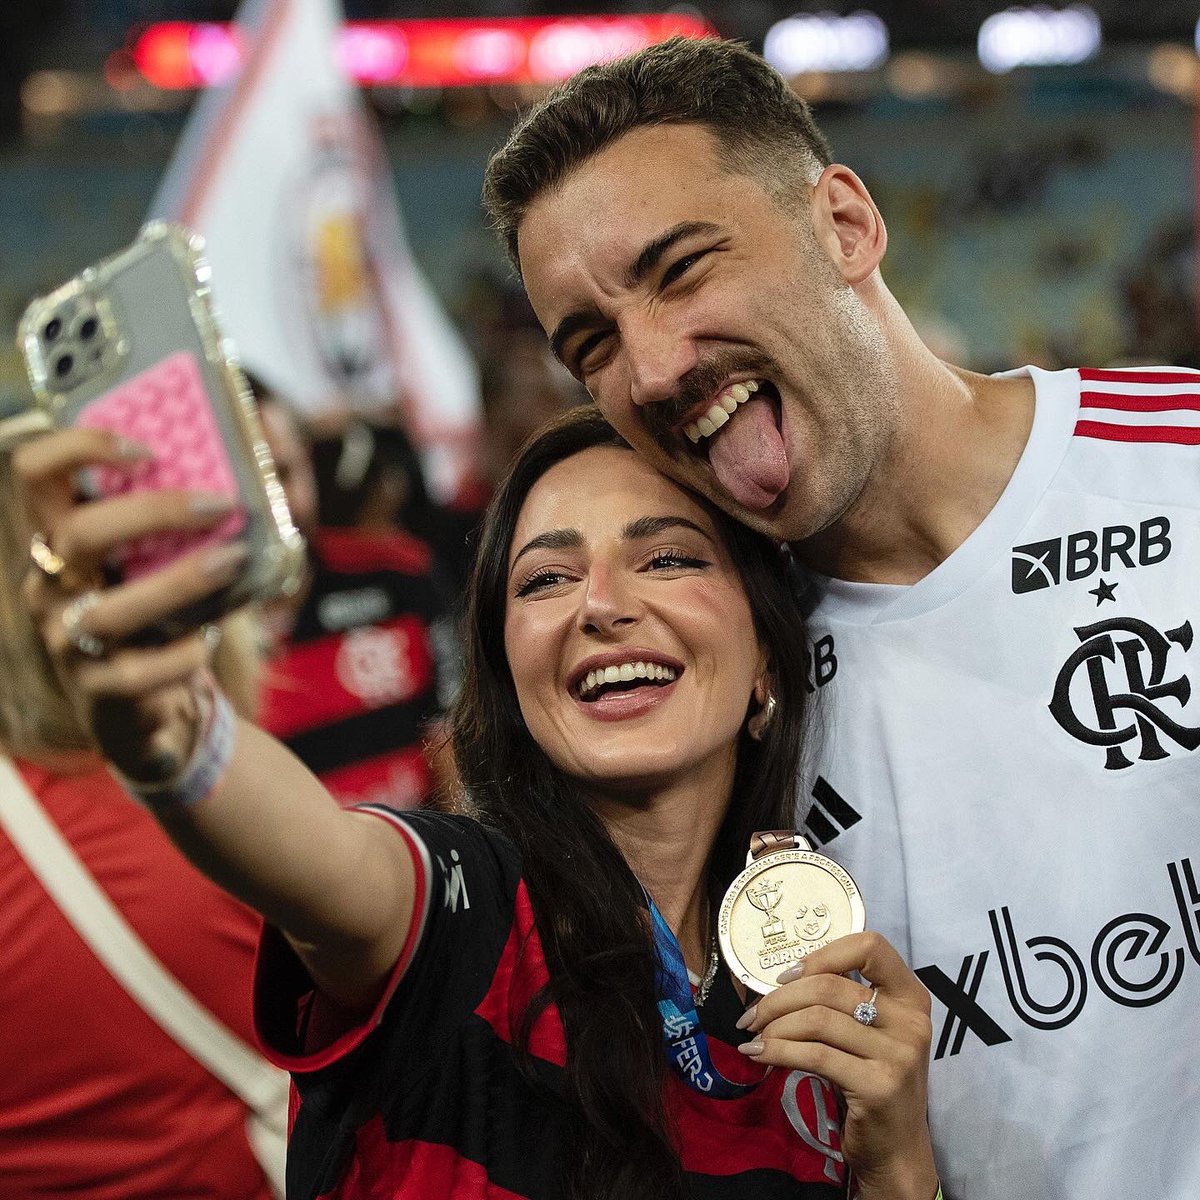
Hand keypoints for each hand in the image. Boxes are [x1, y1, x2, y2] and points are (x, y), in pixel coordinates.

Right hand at [14, 427, 245, 780]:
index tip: (144, 447)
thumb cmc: (162, 618)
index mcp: (61, 540)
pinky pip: (135, 673)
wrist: (151, 708)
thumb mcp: (159, 567)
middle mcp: (50, 585)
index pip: (34, 474)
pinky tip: (205, 640)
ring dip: (179, 581)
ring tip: (231, 560)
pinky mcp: (96, 690)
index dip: (77, 448)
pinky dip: (178, 655)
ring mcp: (66, 640)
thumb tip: (248, 482)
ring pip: (109, 610)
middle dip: (154, 511)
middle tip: (220, 504)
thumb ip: (180, 528)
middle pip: (78, 533)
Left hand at [737, 930, 937, 1199]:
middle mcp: (911, 1020)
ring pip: (817, 1019)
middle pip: (828, 986)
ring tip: (754, 1036)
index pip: (870, 946)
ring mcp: (898, 1054)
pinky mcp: (879, 1086)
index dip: (822, 954)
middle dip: (779, 998)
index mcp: (910, 995)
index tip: (787, 975)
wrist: (896, 1149)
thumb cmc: (873, 1079)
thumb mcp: (870, 1033)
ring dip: (774, 1026)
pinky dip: (778, 1051)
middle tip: (752, 1015)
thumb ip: (843, 1001)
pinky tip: (759, 1054)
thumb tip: (780, 978)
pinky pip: (815, 1056)